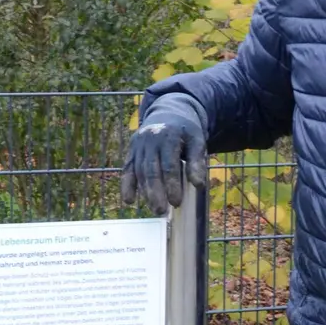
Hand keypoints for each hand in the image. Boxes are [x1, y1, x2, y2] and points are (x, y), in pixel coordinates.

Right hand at [120, 94, 207, 213]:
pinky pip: (127, 169)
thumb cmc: (185, 131)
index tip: (176, 202)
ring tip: (154, 208)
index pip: (169, 164)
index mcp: (168, 135)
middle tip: (161, 211)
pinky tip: (129, 200)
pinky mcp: (131, 150)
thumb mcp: (197, 140)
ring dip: (145, 192)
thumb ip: (197, 161)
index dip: (172, 184)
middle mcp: (149, 139)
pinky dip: (127, 185)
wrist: (168, 113)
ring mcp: (138, 144)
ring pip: (139, 171)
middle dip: (156, 192)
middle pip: (151, 169)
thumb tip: (198, 185)